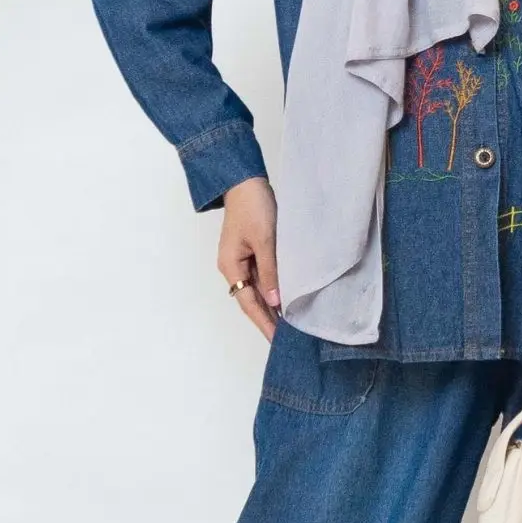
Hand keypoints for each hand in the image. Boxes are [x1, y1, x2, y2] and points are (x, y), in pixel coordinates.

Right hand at [216, 175, 280, 341]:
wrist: (245, 181)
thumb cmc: (253, 206)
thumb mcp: (265, 239)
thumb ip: (270, 271)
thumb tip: (275, 302)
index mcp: (231, 266)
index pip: (249, 304)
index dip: (264, 324)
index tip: (277, 341)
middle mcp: (233, 268)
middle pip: (251, 302)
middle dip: (268, 321)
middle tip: (288, 341)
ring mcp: (241, 261)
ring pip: (258, 292)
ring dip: (272, 308)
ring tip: (290, 326)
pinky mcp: (251, 253)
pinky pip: (262, 279)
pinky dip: (274, 291)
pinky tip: (286, 300)